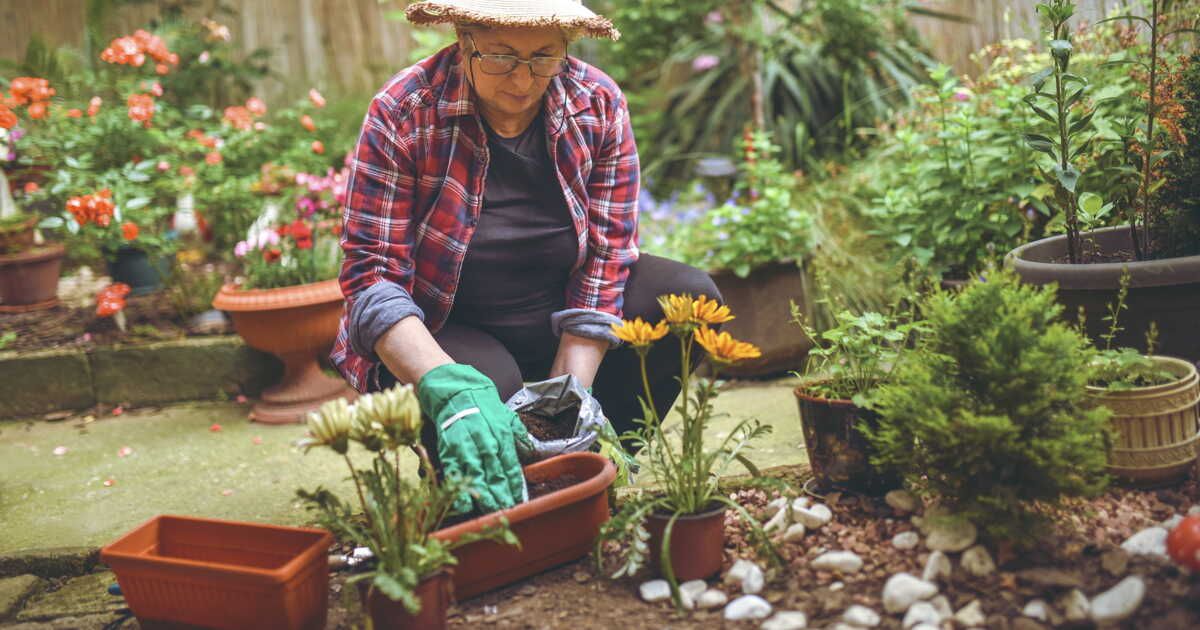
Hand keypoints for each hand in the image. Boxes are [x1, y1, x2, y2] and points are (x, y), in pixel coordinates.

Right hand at [417, 363, 527, 513]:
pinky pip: (455, 472)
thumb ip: (519, 435)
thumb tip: (531, 451)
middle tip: (507, 512)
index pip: (511, 465)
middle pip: (496, 474)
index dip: (514, 485)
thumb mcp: (506, 416)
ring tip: (491, 511)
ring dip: (485, 495)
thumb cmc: (482, 405)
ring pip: (478, 476)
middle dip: (501, 495)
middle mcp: (486, 443)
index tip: (519, 500)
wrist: (455, 391)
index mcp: (501, 436)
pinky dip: (459, 487)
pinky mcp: (449, 449)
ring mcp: (467, 447)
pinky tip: (464, 503)